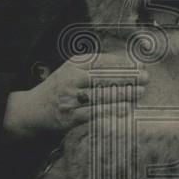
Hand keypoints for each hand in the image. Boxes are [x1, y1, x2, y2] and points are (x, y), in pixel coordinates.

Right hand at [3, 53, 147, 137]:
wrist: (33, 109)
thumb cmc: (59, 87)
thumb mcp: (71, 69)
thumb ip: (93, 64)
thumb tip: (125, 63)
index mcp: (73, 65)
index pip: (102, 61)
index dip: (123, 63)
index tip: (139, 65)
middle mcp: (71, 79)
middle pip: (105, 77)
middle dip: (128, 77)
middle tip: (145, 78)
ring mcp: (71, 99)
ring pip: (102, 95)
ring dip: (124, 94)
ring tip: (139, 92)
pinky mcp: (71, 117)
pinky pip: (95, 113)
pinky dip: (112, 110)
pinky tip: (126, 108)